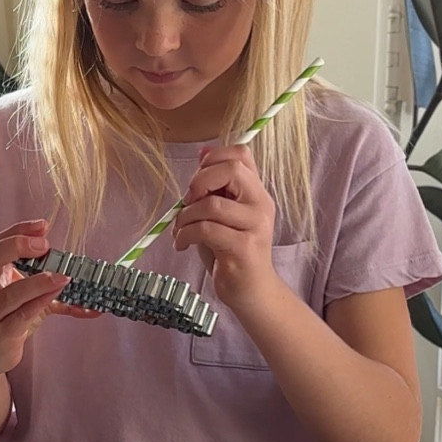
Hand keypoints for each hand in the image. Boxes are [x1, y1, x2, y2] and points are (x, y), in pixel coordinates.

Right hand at [0, 221, 76, 377]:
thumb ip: (52, 293)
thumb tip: (91, 299)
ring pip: (11, 294)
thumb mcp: (24, 300)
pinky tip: (57, 297)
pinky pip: (20, 317)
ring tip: (62, 277)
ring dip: (38, 283)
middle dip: (16, 246)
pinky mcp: (0, 334)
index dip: (18, 231)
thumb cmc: (4, 319)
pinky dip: (40, 305)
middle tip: (44, 245)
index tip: (42, 226)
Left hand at [173, 145, 278, 311]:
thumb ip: (216, 186)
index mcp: (256, 192)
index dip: (213, 159)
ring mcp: (255, 226)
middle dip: (199, 182)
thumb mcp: (223, 214)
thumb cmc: (232, 251)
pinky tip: (182, 244)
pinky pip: (206, 230)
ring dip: (185, 217)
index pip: (241, 155)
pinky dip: (185, 235)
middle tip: (187, 203)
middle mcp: (261, 204)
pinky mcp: (243, 248)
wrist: (251, 291)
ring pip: (212, 204)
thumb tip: (204, 151)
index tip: (197, 183)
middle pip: (231, 170)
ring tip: (180, 231)